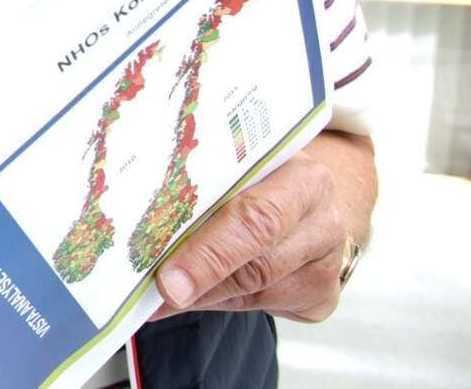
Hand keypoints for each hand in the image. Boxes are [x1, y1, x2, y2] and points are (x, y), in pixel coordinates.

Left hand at [153, 130, 375, 322]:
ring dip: (202, 296)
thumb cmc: (265, 176)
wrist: (312, 198)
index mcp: (304, 178)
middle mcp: (324, 222)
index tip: (168, 278)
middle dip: (201, 281)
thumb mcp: (244, 164)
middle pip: (258, 264)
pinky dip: (219, 302)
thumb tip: (144, 223)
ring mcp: (327, 264)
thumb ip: (207, 185)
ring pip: (254, 290)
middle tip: (157, 294)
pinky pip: (260, 305)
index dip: (209, 252)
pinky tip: (192, 295)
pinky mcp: (321, 296)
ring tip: (158, 297)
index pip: (257, 219)